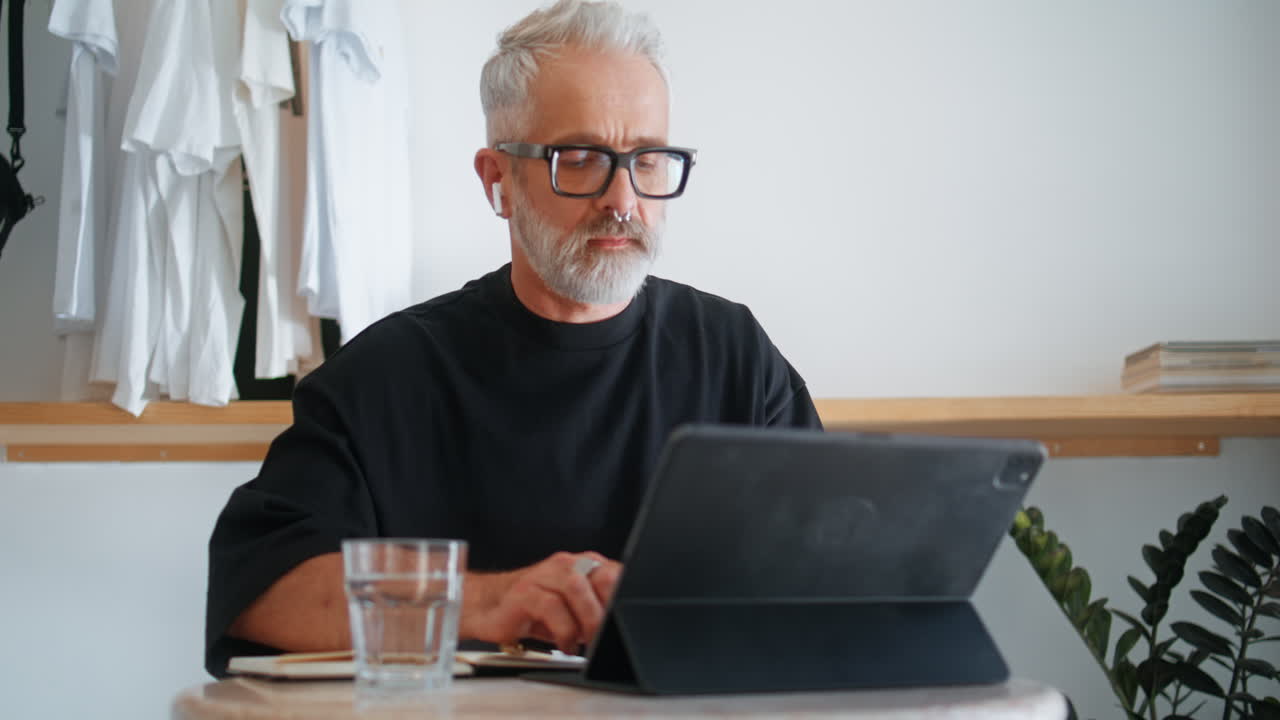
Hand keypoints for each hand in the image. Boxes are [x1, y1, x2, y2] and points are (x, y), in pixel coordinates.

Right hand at [461, 551, 621, 653]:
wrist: (488, 608)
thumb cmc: (534, 611)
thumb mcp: (573, 611)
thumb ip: (597, 612)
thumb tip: (622, 628)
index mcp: (583, 566)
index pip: (616, 574)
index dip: (624, 599)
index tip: (625, 622)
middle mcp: (565, 565)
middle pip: (601, 577)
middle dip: (608, 610)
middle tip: (607, 635)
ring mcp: (544, 576)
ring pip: (576, 587)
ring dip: (588, 620)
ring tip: (587, 642)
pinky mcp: (525, 592)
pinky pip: (550, 606)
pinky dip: (563, 630)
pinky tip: (564, 644)